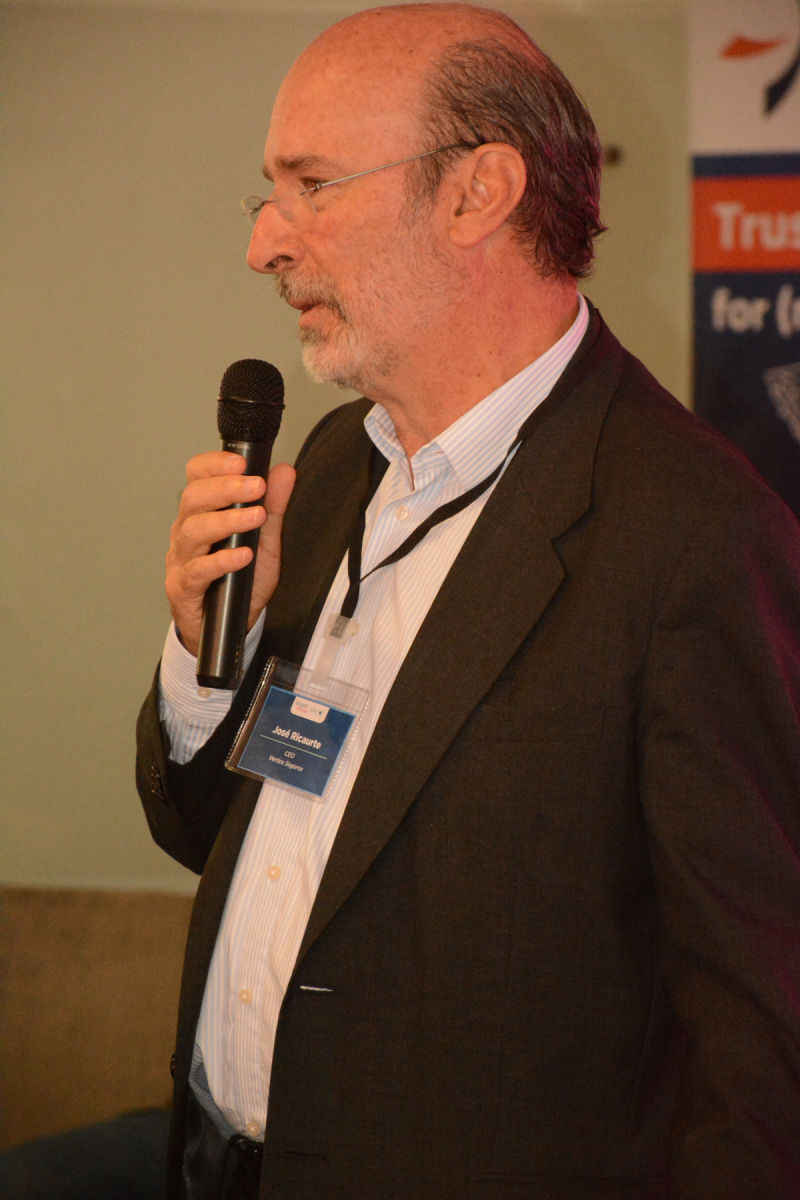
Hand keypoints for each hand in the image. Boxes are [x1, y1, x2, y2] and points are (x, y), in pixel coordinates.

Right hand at [165, 451, 295, 656]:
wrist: (229, 627)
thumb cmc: (241, 581)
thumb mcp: (265, 541)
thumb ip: (273, 507)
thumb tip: (284, 471)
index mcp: (201, 513)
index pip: (197, 477)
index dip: (214, 465)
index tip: (242, 462)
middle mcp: (185, 532)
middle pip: (193, 499)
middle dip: (225, 488)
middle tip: (256, 486)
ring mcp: (181, 560)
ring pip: (192, 531)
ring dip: (226, 521)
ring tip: (254, 517)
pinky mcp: (182, 588)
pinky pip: (197, 571)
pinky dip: (221, 562)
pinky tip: (242, 556)